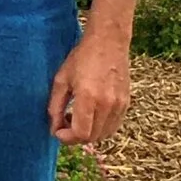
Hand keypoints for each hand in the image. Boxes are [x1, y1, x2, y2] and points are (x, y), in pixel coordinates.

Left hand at [47, 25, 130, 145]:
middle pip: (92, 138)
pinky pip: (113, 126)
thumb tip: (54, 129)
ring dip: (88, 133)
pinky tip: (91, 114)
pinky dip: (100, 128)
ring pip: (104, 135)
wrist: (109, 41)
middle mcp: (107, 104)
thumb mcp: (61, 80)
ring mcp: (119, 105)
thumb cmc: (82, 58)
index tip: (58, 131)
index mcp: (89, 97)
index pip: (81, 134)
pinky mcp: (126, 103)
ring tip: (77, 117)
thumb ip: (55, 107)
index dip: (67, 138)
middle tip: (65, 123)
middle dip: (75, 137)